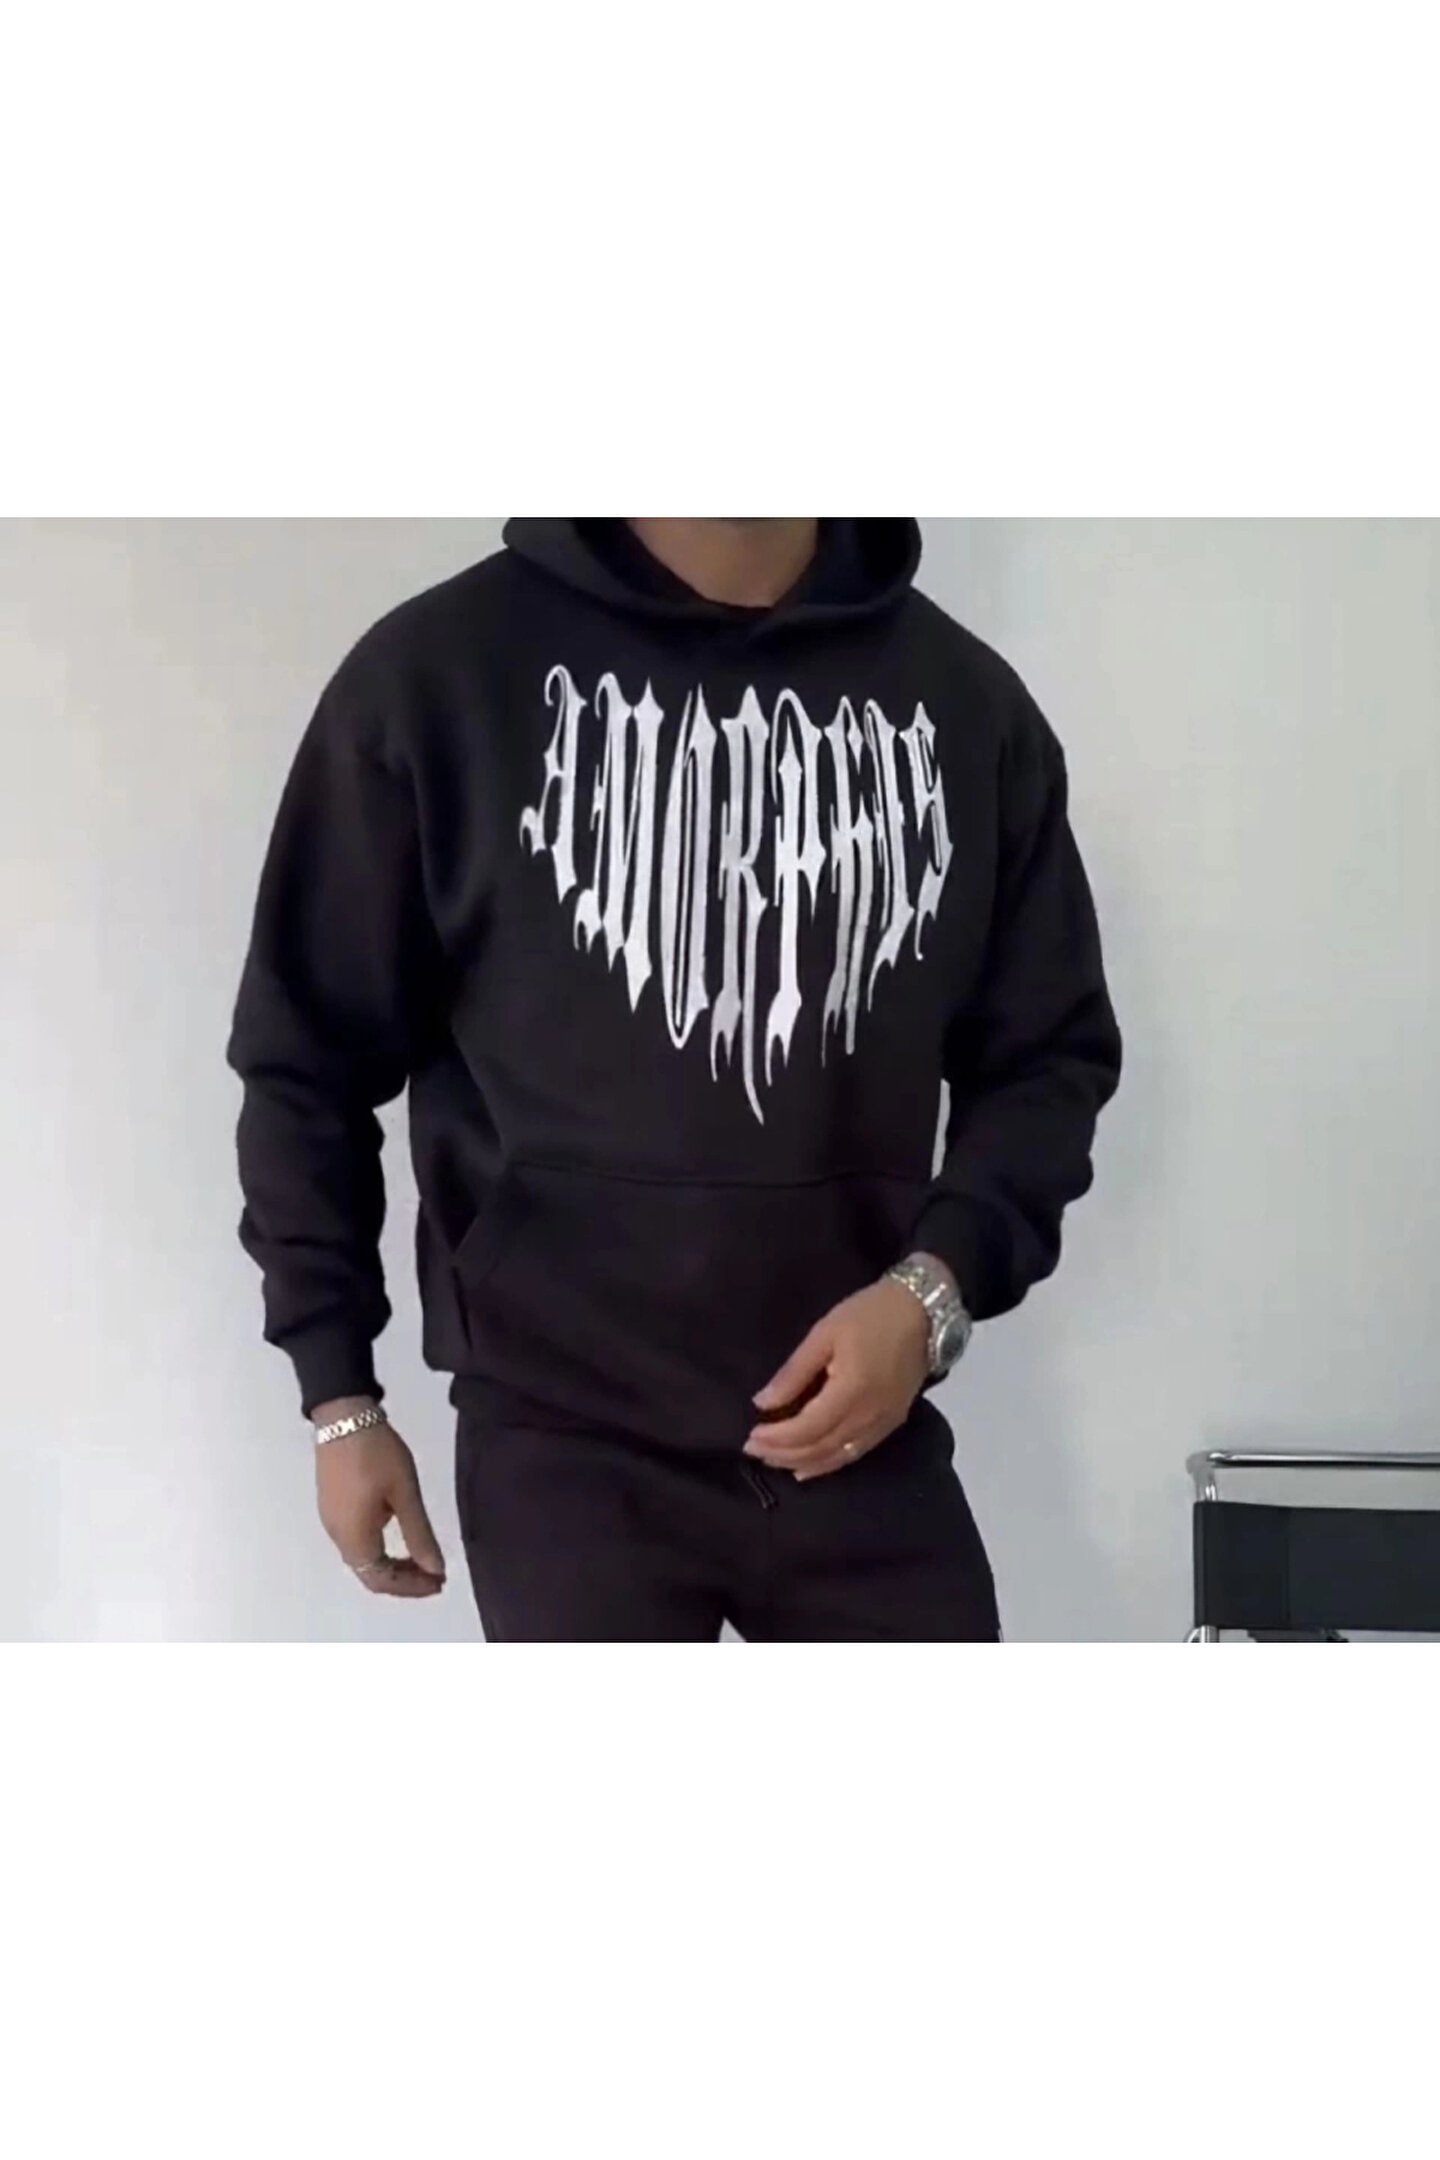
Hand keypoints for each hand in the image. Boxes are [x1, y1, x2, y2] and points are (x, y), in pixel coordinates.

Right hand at [312, 1405, 445, 1596]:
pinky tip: (400, 1533)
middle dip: (403, 1579)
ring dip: (392, 1564)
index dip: (411, 1587)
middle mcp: (337, 1536)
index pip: (381, 1581)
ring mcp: (331, 1521)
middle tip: (435, 1574)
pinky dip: (379, 1548)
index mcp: (354, 1538)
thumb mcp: (405, 1494)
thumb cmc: (377, 1455)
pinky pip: (356, 1540)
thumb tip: (435, 1570)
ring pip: (362, 1558)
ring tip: (423, 1557)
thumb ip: (419, 1535)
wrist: (344, 1416)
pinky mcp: (332, 1506)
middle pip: (369, 1573)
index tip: (439, 1581)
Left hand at [744, 1277, 930, 1480]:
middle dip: (783, 1454)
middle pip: (820, 1448)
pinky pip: (856, 1454)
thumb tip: (763, 1403)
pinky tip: (808, 1468)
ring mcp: (884, 1423)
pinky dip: (828, 1464)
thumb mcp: (824, 1333)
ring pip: (837, 1457)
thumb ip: (794, 1372)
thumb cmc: (870, 1314)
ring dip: (802, 1463)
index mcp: (852, 1391)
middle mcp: (870, 1415)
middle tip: (752, 1450)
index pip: (807, 1429)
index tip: (750, 1436)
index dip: (777, 1438)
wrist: (925, 1312)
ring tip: (773, 1461)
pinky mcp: (892, 1423)